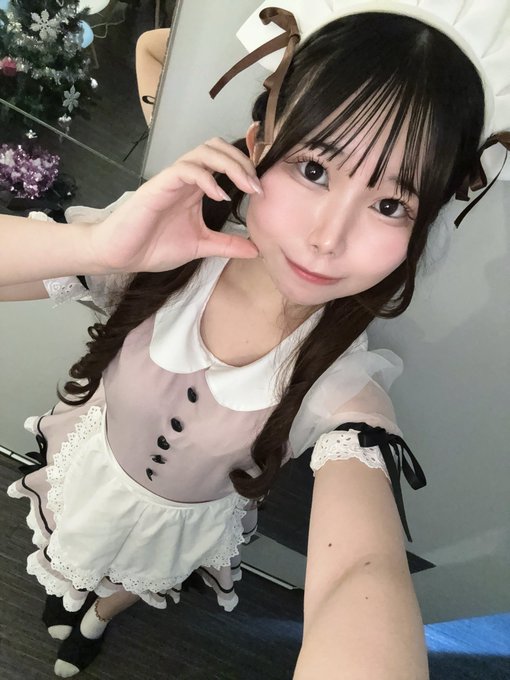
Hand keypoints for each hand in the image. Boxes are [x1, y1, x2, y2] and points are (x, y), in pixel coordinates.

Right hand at [89, 138, 259, 272]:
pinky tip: (219, 195)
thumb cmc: (154, 247)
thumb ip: (227, 245)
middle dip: (243, 161)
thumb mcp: (201, 247)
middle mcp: (186, 177)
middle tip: (258, 187)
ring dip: (230, 164)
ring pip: (205, 151)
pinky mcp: (159, 185)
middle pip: (218, 147)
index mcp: (196, 187)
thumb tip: (256, 250)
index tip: (263, 190)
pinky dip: (207, 178)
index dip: (246, 166)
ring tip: (246, 186)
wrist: (121, 255)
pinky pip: (187, 169)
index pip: (224, 160)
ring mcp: (172, 179)